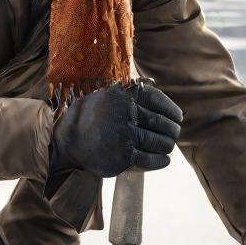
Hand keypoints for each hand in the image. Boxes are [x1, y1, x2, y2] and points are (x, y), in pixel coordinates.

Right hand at [49, 81, 182, 177]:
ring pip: (159, 142)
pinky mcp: (123, 156)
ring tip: (168, 146)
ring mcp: (125, 136)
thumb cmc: (90, 116)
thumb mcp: (106, 95)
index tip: (178, 117)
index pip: (157, 100)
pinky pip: (150, 159)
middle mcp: (126, 114)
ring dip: (168, 145)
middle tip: (174, 134)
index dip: (171, 110)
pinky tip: (164, 160)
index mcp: (123, 96)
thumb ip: (129, 90)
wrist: (68, 141)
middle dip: (173, 130)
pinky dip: (161, 161)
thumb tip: (154, 83)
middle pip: (162, 123)